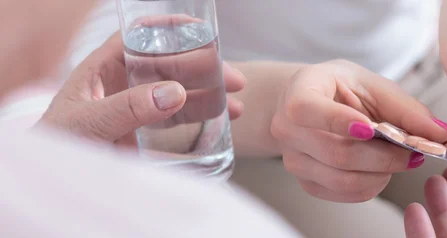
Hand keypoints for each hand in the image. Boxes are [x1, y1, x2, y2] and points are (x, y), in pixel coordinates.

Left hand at [37, 32, 245, 146]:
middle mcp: (125, 85)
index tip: (201, 30)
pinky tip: (221, 124)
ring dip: (210, 95)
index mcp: (105, 69)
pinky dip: (202, 123)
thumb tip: (174, 92)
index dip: (170, 28)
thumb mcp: (89, 122)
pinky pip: (178, 123)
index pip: (139, 36)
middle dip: (204, 68)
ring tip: (235, 104)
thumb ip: (127, 108)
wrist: (53, 180)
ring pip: (180, 93)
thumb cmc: (57, 145)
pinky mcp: (145, 134)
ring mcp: (138, 109)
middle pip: (171, 65)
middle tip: (231, 78)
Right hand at [270, 60, 446, 202]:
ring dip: (380, 174)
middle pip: (335, 152)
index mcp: (297, 92)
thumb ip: (405, 109)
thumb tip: (442, 134)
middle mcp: (286, 128)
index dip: (339, 121)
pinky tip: (382, 170)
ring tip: (399, 160)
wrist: (312, 104)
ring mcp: (293, 159)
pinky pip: (343, 194)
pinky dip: (371, 186)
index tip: (371, 128)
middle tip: (414, 153)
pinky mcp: (306, 182)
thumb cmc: (342, 89)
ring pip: (341, 179)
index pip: (306, 110)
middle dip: (383, 157)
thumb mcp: (372, 85)